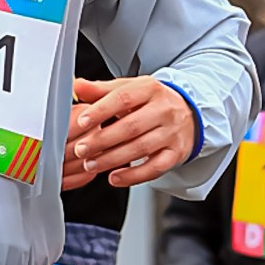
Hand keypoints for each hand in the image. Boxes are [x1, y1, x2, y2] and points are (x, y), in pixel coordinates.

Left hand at [60, 72, 196, 188]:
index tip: (82, 122)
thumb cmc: (151, 102)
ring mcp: (172, 133)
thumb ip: (101, 90)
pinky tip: (114, 178)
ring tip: (91, 164)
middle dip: (102, 140)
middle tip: (80, 149)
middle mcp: (164, 110)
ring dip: (112, 159)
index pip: (123, 98)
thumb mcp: (129, 89)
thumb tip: (75, 86)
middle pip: (131, 127)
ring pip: (140, 149)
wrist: (188, 113)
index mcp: (150, 89)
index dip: (101, 111)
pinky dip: (133, 176)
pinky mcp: (176, 153)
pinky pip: (155, 168)